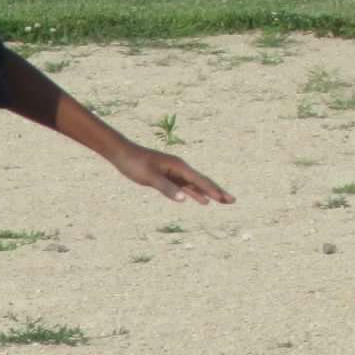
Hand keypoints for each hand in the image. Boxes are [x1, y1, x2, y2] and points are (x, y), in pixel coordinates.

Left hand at [115, 146, 232, 204]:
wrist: (123, 154)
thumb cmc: (135, 164)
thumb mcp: (150, 177)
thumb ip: (167, 188)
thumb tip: (184, 199)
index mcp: (178, 167)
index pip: (200, 181)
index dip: (213, 191)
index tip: (225, 199)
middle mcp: (180, 168)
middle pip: (202, 182)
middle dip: (217, 191)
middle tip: (232, 201)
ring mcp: (175, 172)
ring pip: (196, 185)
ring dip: (209, 193)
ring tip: (222, 201)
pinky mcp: (168, 177)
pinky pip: (186, 187)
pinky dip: (195, 193)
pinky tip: (201, 200)